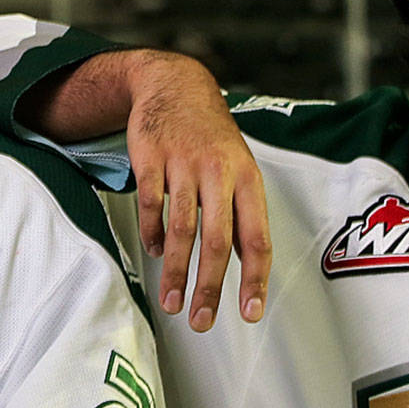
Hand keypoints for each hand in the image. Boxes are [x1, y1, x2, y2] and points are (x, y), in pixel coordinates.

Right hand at [114, 51, 271, 330]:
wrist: (175, 86)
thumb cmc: (211, 139)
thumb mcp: (237, 170)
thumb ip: (240, 216)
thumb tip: (247, 271)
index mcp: (247, 179)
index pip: (257, 237)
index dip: (255, 278)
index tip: (251, 313)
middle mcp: (220, 172)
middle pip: (217, 240)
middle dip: (210, 286)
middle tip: (202, 321)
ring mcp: (184, 163)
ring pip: (181, 228)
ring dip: (175, 271)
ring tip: (171, 303)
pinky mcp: (152, 156)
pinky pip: (151, 204)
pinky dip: (151, 233)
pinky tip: (152, 252)